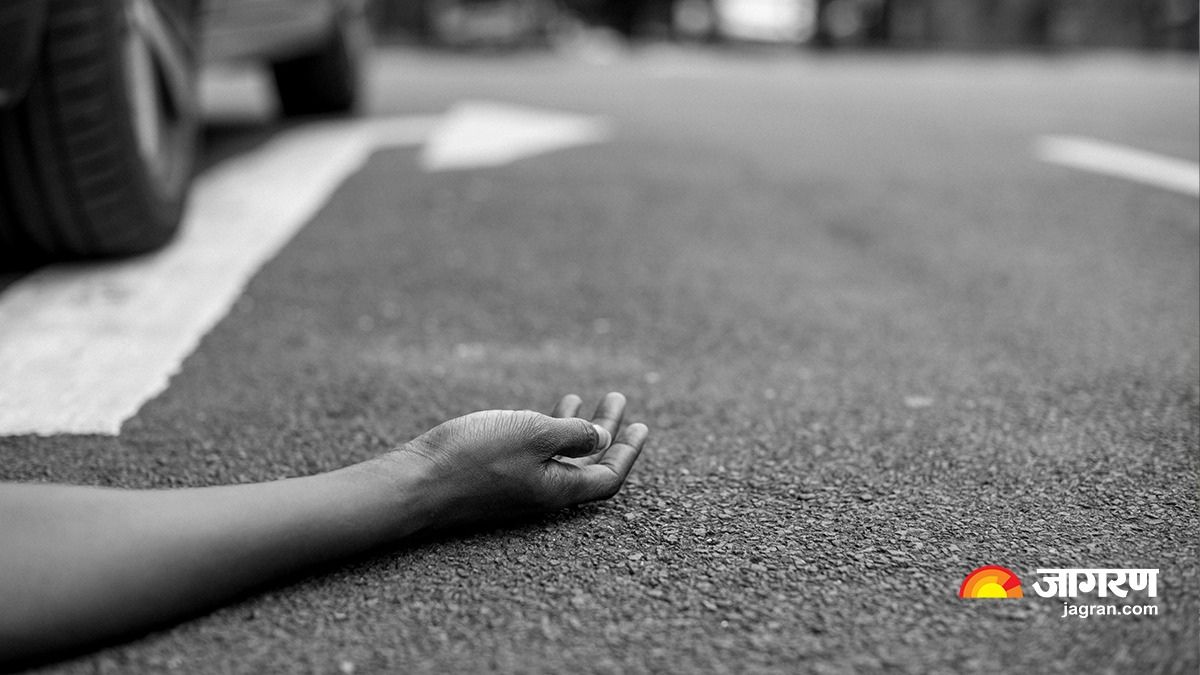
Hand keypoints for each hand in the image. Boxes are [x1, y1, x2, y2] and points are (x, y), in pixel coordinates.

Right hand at [394, 393, 647, 527]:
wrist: (415, 483)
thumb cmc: (474, 457)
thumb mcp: (533, 434)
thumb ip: (573, 434)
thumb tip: (602, 439)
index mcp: (559, 488)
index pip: (608, 476)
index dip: (628, 452)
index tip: (640, 426)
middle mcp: (542, 493)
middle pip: (587, 463)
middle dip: (605, 431)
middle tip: (617, 401)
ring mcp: (516, 486)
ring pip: (558, 456)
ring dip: (574, 427)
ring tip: (581, 398)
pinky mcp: (492, 478)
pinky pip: (532, 454)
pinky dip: (544, 431)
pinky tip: (538, 413)